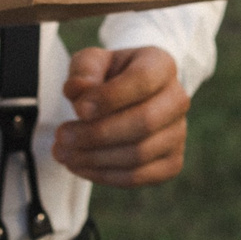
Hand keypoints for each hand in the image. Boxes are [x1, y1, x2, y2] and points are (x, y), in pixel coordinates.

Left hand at [52, 45, 188, 186]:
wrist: (125, 98)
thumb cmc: (107, 77)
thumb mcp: (92, 63)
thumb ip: (84, 70)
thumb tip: (79, 90)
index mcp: (161, 65)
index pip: (142, 81)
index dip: (109, 97)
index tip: (78, 109)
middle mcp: (177, 99)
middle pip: (145, 121)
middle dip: (97, 133)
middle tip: (63, 136)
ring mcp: (178, 133)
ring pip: (140, 154)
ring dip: (95, 158)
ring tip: (64, 153)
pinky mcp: (171, 162)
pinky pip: (138, 176)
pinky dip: (104, 175)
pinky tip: (80, 165)